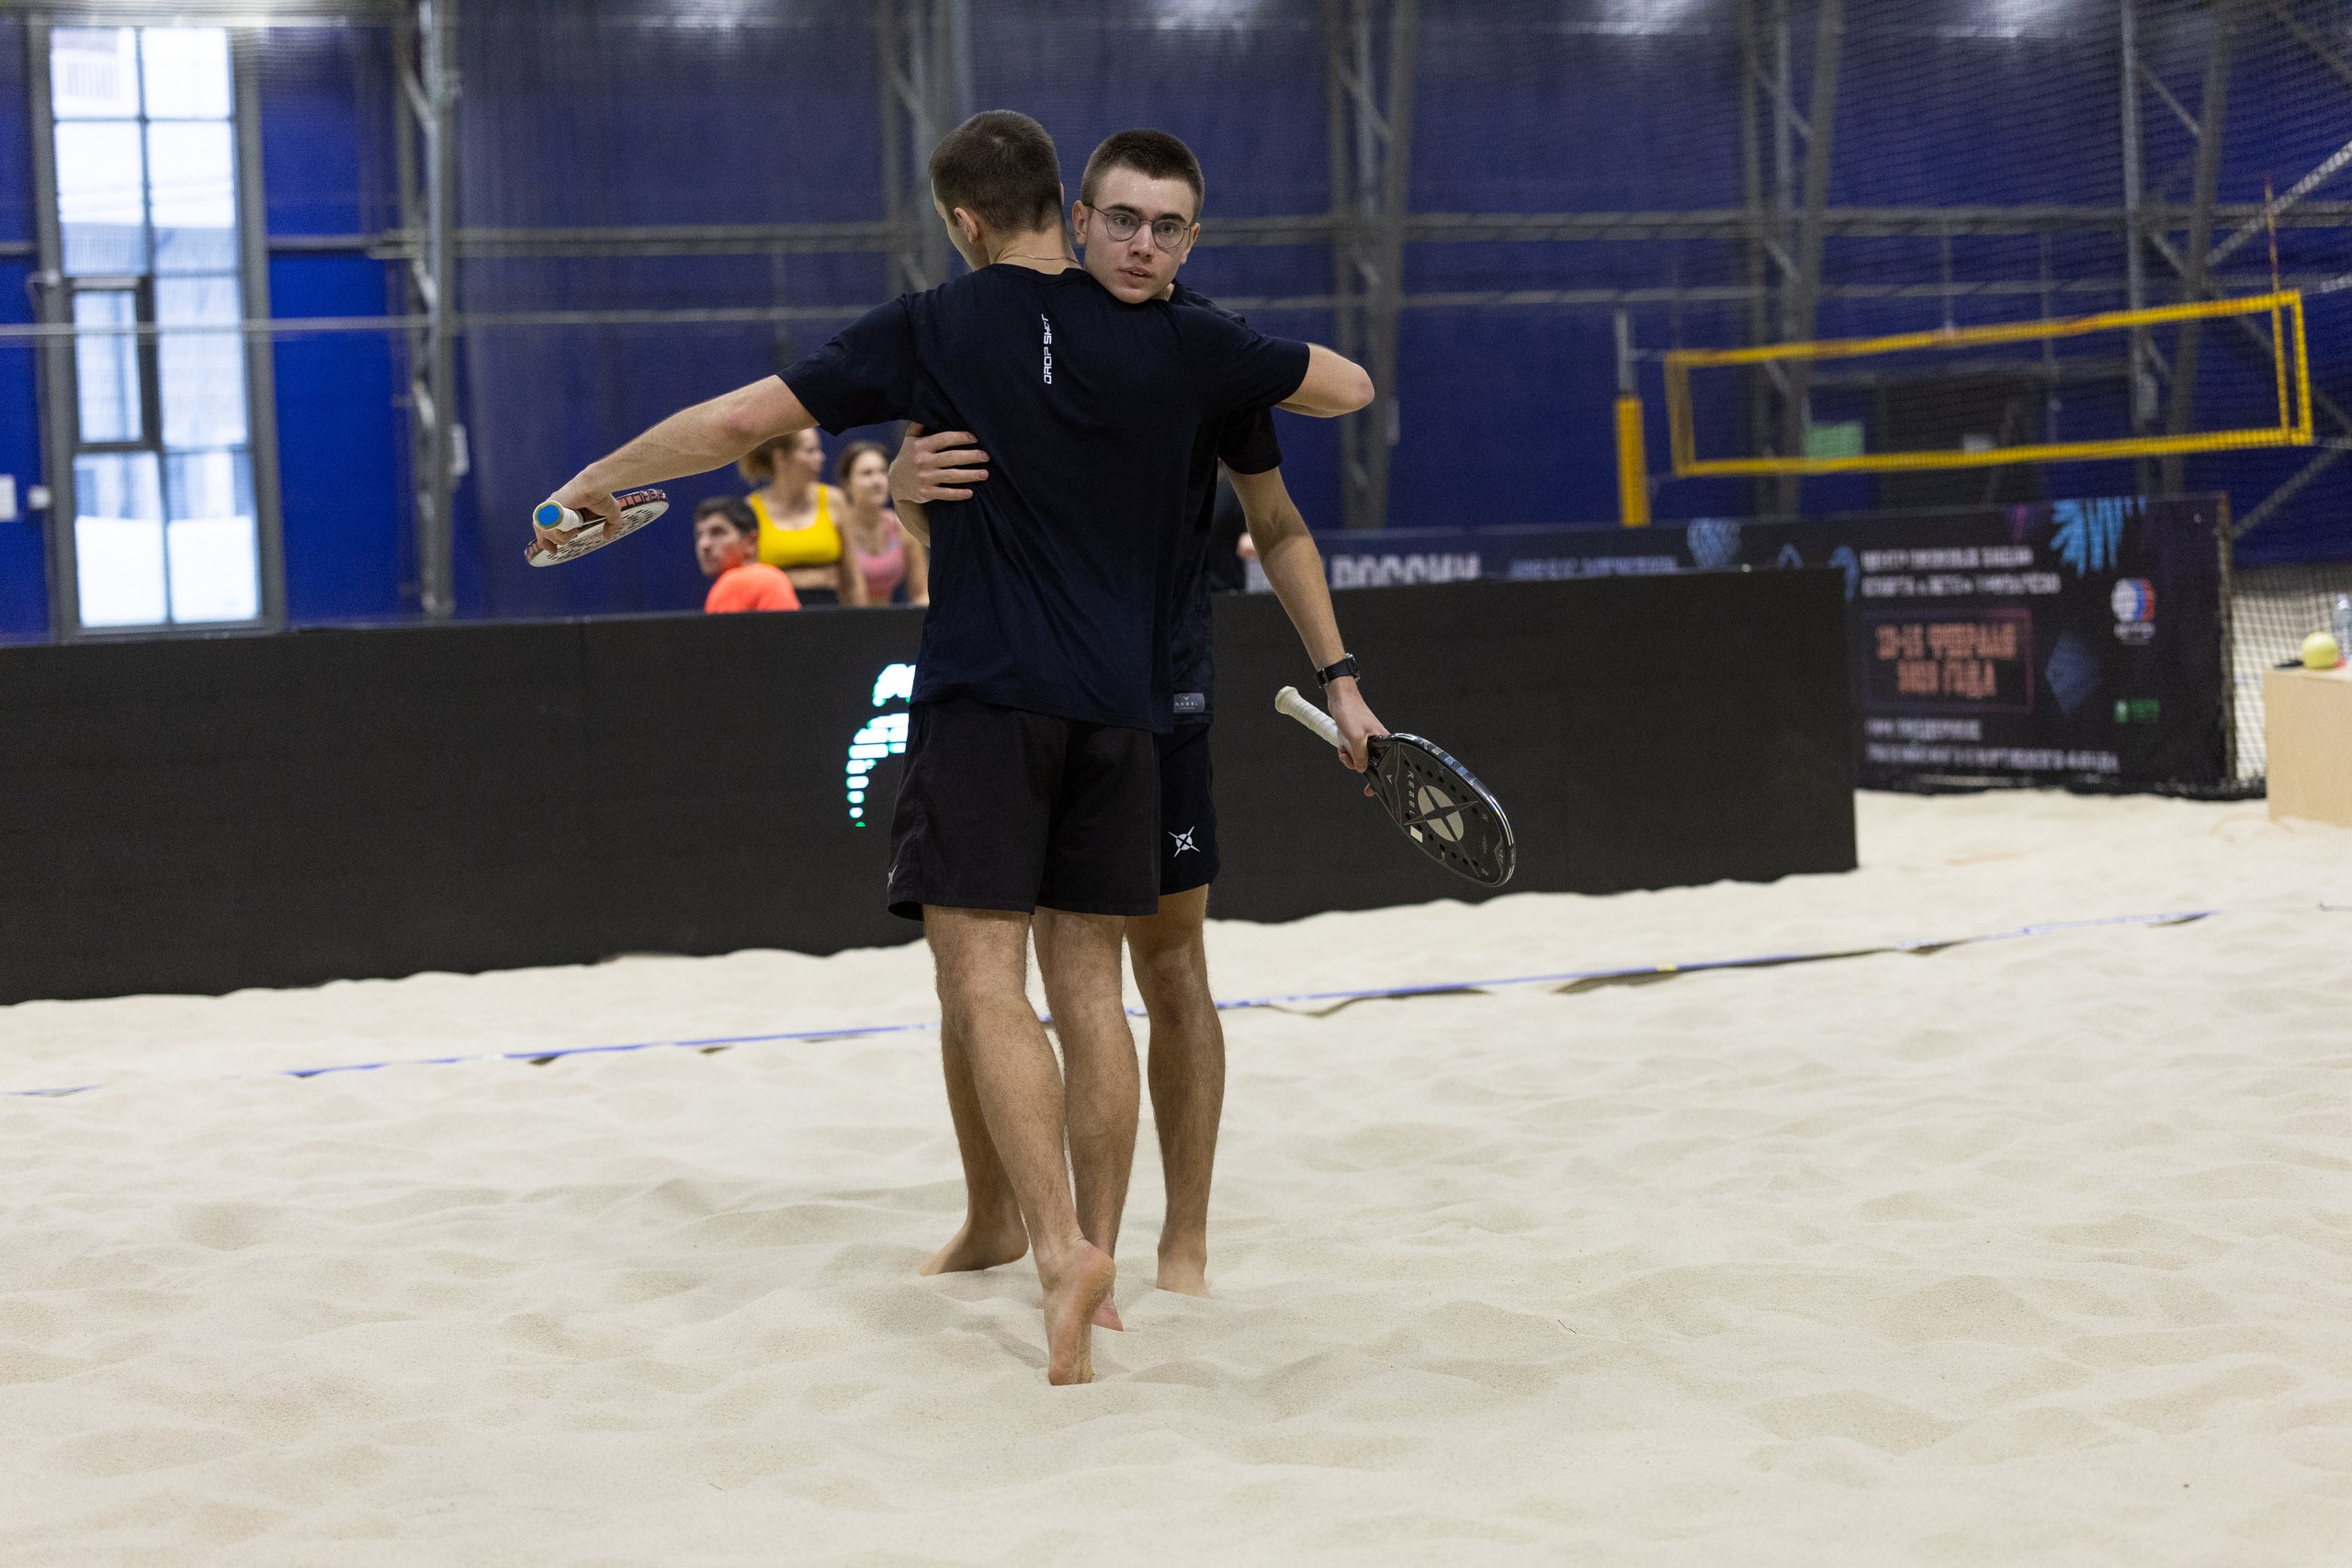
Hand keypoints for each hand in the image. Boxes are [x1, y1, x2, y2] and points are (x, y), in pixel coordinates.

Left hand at [534, 478, 618, 555]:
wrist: (593, 486)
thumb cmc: (601, 496)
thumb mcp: (611, 514)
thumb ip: (610, 525)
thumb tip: (607, 536)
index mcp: (565, 509)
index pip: (550, 527)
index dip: (550, 541)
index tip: (554, 551)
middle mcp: (555, 510)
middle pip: (544, 533)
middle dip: (554, 542)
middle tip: (566, 541)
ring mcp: (550, 509)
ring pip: (546, 534)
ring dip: (563, 537)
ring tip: (576, 529)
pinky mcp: (548, 510)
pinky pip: (548, 530)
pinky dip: (560, 534)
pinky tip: (572, 529)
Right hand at [891, 423, 989, 504]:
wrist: (895, 482)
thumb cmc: (908, 456)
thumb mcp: (910, 439)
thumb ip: (919, 426)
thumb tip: (929, 407)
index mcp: (920, 446)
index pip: (944, 439)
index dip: (961, 437)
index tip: (976, 438)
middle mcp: (922, 461)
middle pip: (952, 458)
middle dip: (971, 456)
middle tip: (986, 456)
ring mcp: (924, 478)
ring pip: (951, 476)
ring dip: (970, 475)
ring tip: (984, 474)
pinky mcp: (926, 493)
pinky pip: (945, 493)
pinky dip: (958, 494)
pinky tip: (971, 493)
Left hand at [1324, 677, 1386, 791]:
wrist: (1340, 698)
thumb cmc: (1351, 712)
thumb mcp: (1356, 738)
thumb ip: (1360, 756)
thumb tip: (1361, 768)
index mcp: (1383, 740)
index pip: (1385, 763)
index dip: (1379, 778)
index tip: (1370, 790)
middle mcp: (1377, 740)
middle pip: (1369, 762)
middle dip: (1356, 763)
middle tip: (1348, 759)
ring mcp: (1366, 739)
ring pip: (1359, 757)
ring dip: (1349, 756)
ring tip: (1343, 749)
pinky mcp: (1357, 736)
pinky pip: (1352, 750)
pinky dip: (1345, 750)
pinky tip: (1341, 745)